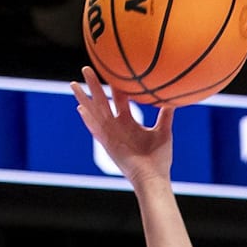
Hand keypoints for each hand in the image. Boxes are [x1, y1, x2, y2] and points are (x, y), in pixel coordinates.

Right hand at [70, 71, 175, 186]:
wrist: (153, 177)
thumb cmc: (159, 158)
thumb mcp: (164, 131)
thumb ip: (166, 114)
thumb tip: (173, 97)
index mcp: (128, 122)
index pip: (119, 98)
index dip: (115, 84)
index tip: (111, 69)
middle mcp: (116, 126)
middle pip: (102, 101)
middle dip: (94, 85)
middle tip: (86, 68)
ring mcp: (110, 135)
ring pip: (94, 112)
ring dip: (84, 98)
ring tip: (74, 84)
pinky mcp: (107, 144)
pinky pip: (95, 130)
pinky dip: (88, 120)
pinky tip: (80, 108)